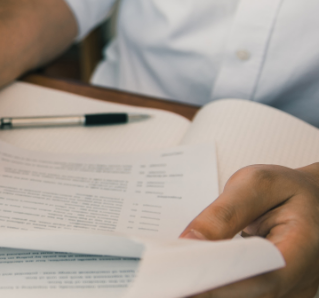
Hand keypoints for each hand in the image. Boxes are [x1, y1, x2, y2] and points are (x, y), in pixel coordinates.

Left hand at [180, 163, 318, 297]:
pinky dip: (215, 289)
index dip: (220, 285)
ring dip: (207, 290)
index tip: (182, 281)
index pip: (262, 279)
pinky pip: (244, 297)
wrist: (314, 199)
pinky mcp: (276, 296)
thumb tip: (189, 241)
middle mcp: (302, 280)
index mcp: (304, 247)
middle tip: (166, 282)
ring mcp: (291, 293)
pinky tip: (192, 279)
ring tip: (174, 279)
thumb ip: (223, 213)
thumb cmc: (288, 190)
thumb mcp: (256, 184)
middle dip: (205, 289)